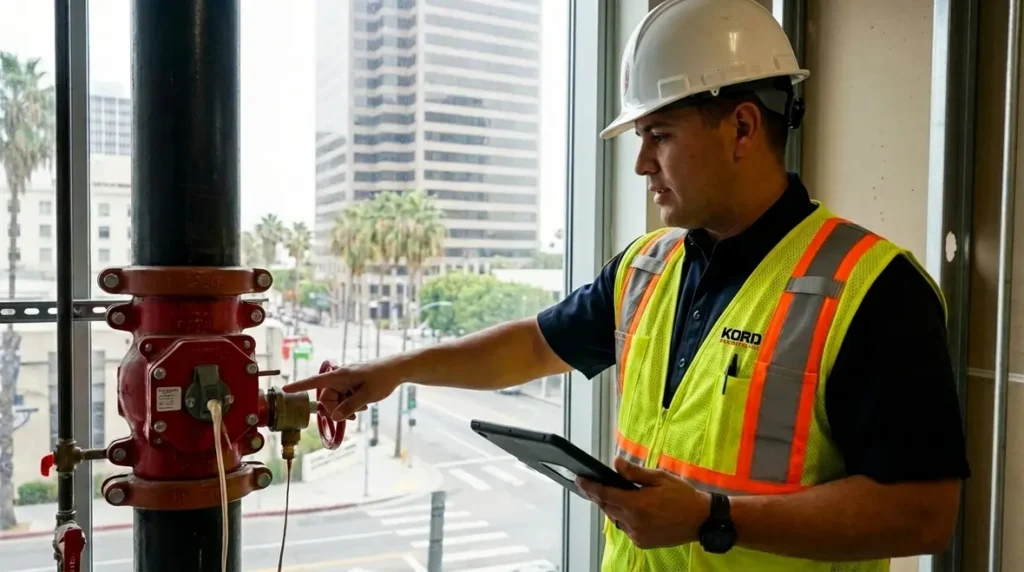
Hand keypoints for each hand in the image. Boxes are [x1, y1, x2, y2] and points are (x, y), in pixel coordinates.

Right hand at [282, 360, 401, 420]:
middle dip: (335, 409)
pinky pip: (345, 397)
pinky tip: (364, 404)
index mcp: (340, 375)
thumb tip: (333, 417)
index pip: (314, 381)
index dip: (299, 386)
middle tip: (352, 416)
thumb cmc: (383, 378)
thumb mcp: (367, 395)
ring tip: (362, 408)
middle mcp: (340, 377)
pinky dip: (351, 403)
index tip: (284, 389)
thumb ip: (349, 407)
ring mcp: (346, 381)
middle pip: (327, 397)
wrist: (398, 369)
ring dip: (346, 407)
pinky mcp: (352, 384)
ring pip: (336, 399)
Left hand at [575, 456, 710, 548]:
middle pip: (606, 507)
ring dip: (612, 507)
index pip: (604, 495)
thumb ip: (634, 472)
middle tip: (593, 484)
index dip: (589, 487)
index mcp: (637, 504)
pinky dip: (624, 518)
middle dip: (599, 496)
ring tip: (616, 495)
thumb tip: (615, 462)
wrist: (701, 520)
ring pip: (615, 518)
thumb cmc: (682, 496)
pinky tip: (632, 509)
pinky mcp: (642, 542)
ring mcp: (637, 535)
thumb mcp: (659, 478)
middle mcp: (634, 522)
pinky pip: (625, 528)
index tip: (579, 480)